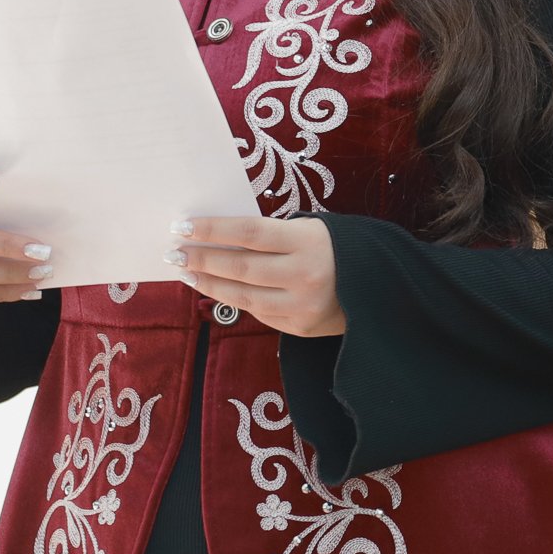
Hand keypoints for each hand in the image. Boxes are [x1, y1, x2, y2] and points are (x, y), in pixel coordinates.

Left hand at [168, 216, 346, 337]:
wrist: (378, 285)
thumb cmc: (335, 247)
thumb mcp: (309, 230)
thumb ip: (270, 235)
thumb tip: (216, 238)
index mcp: (308, 241)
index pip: (248, 233)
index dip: (212, 230)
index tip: (182, 226)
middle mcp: (305, 275)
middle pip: (240, 266)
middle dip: (201, 259)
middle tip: (174, 252)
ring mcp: (302, 305)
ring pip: (242, 296)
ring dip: (209, 284)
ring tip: (187, 273)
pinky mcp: (300, 327)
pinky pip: (259, 313)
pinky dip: (236, 299)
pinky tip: (218, 289)